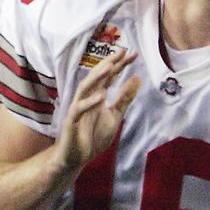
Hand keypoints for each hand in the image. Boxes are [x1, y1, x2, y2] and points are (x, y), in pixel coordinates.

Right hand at [55, 51, 140, 170]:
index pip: (109, 76)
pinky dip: (89, 102)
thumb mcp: (115, 116)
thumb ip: (124, 98)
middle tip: (122, 52)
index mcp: (97, 96)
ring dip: (97, 77)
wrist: (77, 158)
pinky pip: (79, 109)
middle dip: (109, 64)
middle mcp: (87, 98)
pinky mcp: (71, 122)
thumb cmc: (94, 136)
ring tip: (110, 67)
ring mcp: (78, 109)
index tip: (133, 54)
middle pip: (97, 77)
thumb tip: (137, 78)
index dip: (120, 65)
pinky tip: (101, 96)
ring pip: (85, 88)